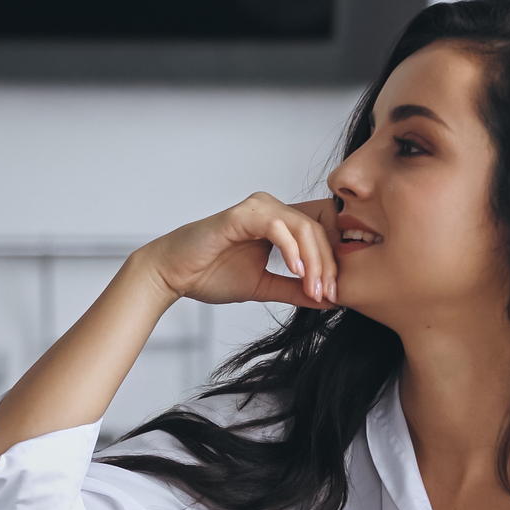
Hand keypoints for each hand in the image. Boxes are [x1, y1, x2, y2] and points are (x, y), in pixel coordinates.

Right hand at [129, 194, 336, 309]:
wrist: (174, 274)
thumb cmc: (210, 274)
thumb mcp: (264, 286)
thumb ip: (295, 289)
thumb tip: (330, 301)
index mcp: (278, 222)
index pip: (321, 232)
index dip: (333, 260)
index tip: (335, 294)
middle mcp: (271, 209)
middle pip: (318, 229)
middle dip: (328, 265)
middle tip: (330, 295)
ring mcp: (257, 208)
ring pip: (303, 227)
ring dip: (314, 260)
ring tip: (315, 289)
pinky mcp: (242, 215)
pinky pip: (278, 227)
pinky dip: (292, 249)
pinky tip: (296, 271)